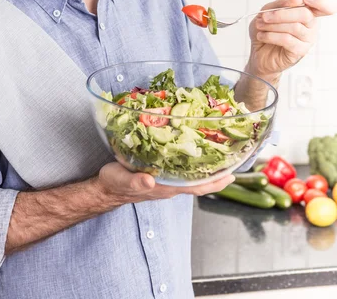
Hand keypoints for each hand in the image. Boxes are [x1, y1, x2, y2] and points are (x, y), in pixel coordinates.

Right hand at [97, 162, 234, 203]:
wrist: (104, 188)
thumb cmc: (114, 184)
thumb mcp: (123, 180)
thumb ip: (137, 182)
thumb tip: (150, 181)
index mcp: (166, 187)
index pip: (197, 187)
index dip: (215, 182)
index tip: (232, 174)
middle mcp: (169, 185)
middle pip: (200, 182)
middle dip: (218, 174)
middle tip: (234, 160)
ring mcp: (165, 181)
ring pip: (192, 176)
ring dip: (206, 167)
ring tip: (219, 154)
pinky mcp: (158, 173)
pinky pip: (180, 169)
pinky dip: (191, 162)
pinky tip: (192, 151)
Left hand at [248, 0, 335, 80]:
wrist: (257, 52)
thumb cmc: (265, 30)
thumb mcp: (268, 11)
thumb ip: (281, 4)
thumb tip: (296, 0)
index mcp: (307, 13)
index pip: (323, 6)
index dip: (319, 1)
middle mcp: (311, 26)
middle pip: (305, 14)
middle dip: (282, 14)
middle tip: (265, 17)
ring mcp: (308, 40)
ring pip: (294, 27)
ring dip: (272, 26)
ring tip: (260, 26)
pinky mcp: (300, 51)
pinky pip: (287, 40)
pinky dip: (271, 36)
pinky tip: (262, 36)